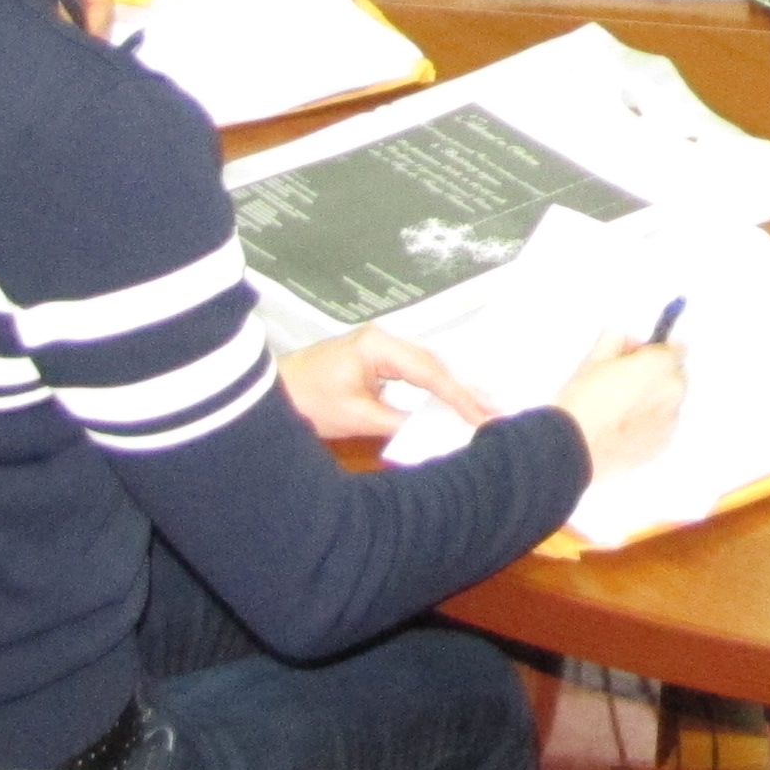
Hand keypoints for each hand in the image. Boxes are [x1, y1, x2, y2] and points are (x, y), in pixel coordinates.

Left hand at [279, 328, 496, 444]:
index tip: (483, 417)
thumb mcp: (356, 416)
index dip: (459, 396)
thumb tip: (434, 430)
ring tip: (484, 408)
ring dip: (453, 388)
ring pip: (428, 367)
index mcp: (379, 345)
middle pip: (435, 364)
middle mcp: (384, 339)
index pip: (430, 371)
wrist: (271, 394)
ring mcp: (380, 347)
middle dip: (465, 389)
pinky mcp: (376, 360)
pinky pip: (415, 372)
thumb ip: (399, 421)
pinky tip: (453, 402)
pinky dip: (435, 388)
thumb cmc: (306, 401)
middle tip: (498, 410)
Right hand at [551, 330, 686, 477]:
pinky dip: (649, 424)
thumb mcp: (594, 358)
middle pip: (674, 376)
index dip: (655, 350)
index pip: (676, 348)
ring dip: (653, 400)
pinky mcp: (662, 446)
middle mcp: (674, 392)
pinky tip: (623, 429)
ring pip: (668, 403)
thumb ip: (617, 340)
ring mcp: (670, 422)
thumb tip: (625, 342)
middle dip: (656, 375)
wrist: (574, 447)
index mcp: (661, 365)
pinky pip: (661, 427)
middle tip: (625, 382)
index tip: (638, 356)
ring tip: (621, 410)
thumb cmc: (584, 399)